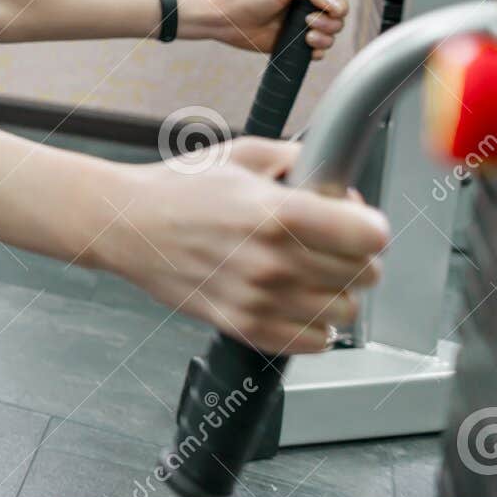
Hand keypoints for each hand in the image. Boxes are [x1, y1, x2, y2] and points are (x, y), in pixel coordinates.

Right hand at [105, 137, 387, 353]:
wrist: (126, 224)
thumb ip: (299, 160)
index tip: (358, 223)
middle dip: (355, 256)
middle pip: (364, 275)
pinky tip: (296, 302)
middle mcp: (272, 260)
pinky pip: (314, 342)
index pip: (370, 236)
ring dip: (336, 292)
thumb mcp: (242, 154)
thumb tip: (338, 181)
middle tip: (330, 244)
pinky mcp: (243, 325)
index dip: (369, 227)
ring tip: (310, 274)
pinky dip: (316, 326)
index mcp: (277, 212)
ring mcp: (258, 299)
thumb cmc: (178, 188)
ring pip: (344, 311)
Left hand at [205, 0, 347, 59]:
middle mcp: (307, 13)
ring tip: (305, 37)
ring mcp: (301, 32)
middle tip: (307, 21)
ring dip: (323, 40)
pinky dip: (316, 53)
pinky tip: (306, 48)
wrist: (230, 20)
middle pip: (338, 23)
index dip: (339, 9)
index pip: (339, 4)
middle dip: (328, 25)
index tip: (328, 10)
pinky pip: (316, 55)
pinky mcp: (293, 48)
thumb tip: (336, 3)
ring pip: (330, 40)